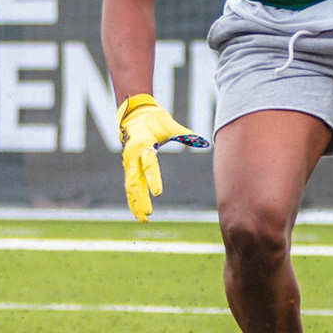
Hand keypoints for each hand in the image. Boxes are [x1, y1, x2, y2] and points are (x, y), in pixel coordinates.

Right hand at [117, 94, 208, 221]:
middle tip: (149, 213)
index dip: (153, 179)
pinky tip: (137, 212)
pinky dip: (132, 199)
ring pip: (130, 187)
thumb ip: (185, 135)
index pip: (149, 165)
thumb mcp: (169, 125)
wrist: (133, 114)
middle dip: (141, 198)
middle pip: (136, 181)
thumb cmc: (154, 119)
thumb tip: (205, 142)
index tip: (158, 194)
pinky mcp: (127, 167)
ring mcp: (128, 163)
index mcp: (143, 145)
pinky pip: (129, 186)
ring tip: (143, 219)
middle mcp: (133, 156)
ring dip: (135, 203)